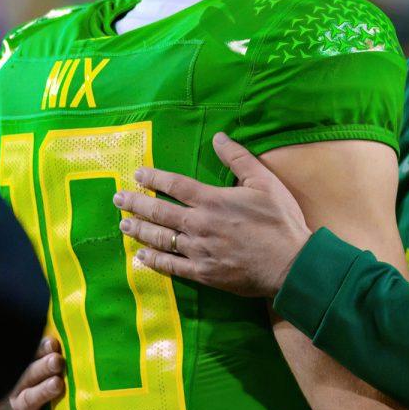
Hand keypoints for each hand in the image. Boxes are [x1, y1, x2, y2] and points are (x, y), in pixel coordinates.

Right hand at [9, 337, 64, 409]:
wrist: (61, 397)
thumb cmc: (60, 366)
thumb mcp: (58, 354)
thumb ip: (57, 347)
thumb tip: (63, 336)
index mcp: (24, 363)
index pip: (29, 354)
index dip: (40, 348)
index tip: (53, 343)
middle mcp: (20, 384)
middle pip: (27, 375)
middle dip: (43, 367)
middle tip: (57, 361)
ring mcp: (23, 404)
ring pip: (28, 398)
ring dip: (42, 391)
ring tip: (57, 383)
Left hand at [115, 133, 311, 296]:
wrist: (290, 264)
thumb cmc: (280, 220)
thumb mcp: (265, 181)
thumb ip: (239, 158)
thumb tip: (219, 137)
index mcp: (213, 200)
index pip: (174, 185)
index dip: (153, 178)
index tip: (137, 174)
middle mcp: (199, 224)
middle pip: (159, 212)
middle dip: (135, 204)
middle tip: (118, 198)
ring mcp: (199, 250)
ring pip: (160, 239)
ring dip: (139, 230)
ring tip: (123, 224)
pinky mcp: (203, 272)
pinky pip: (171, 266)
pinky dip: (154, 260)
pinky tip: (142, 255)